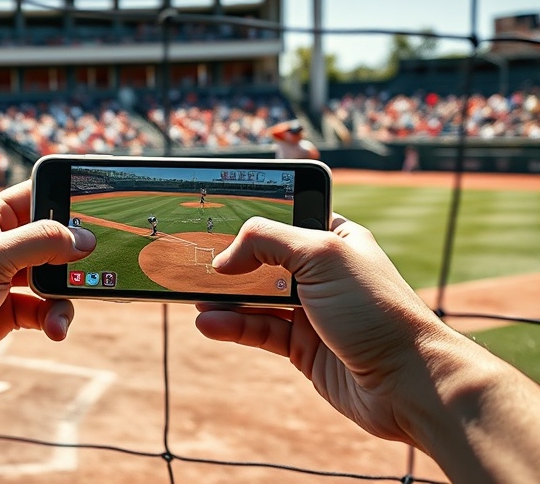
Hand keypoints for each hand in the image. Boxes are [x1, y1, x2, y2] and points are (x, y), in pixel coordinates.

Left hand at [0, 181, 95, 395]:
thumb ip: (42, 241)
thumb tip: (84, 238)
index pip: (37, 195)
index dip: (67, 201)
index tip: (98, 211)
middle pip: (52, 241)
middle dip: (73, 258)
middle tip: (94, 269)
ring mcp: (2, 280)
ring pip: (51, 280)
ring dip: (63, 297)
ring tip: (60, 317)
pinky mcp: (4, 312)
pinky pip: (42, 309)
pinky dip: (52, 319)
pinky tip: (54, 331)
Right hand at [195, 215, 451, 447]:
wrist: (407, 382)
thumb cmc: (375, 310)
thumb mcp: (321, 254)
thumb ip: (266, 241)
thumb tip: (224, 259)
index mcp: (334, 238)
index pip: (284, 217)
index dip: (250, 217)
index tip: (214, 219)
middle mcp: (321, 273)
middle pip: (263, 260)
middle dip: (229, 261)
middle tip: (193, 260)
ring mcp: (311, 311)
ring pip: (255, 298)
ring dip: (224, 298)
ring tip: (193, 295)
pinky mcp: (301, 347)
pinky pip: (258, 330)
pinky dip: (232, 326)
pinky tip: (208, 323)